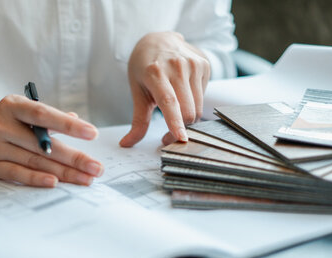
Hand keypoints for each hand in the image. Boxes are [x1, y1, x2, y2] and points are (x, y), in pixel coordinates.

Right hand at [0, 95, 103, 186]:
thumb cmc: (6, 119)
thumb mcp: (24, 110)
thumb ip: (48, 118)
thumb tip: (76, 121)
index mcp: (12, 105)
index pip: (43, 115)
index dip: (68, 126)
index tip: (92, 133)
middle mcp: (1, 125)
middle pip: (43, 145)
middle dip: (74, 158)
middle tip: (96, 168)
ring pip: (35, 161)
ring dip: (64, 172)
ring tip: (86, 179)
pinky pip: (18, 174)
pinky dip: (38, 178)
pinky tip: (56, 182)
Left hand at [119, 32, 210, 146]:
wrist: (158, 39)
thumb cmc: (144, 68)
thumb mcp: (137, 92)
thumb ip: (138, 120)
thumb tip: (126, 144)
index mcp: (156, 72)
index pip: (169, 102)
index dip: (175, 122)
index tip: (180, 138)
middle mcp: (177, 66)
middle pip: (187, 111)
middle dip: (180, 129)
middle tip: (167, 136)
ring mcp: (193, 64)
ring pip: (197, 107)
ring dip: (187, 119)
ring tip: (175, 116)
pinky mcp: (204, 65)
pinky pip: (203, 97)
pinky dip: (193, 103)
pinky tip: (183, 94)